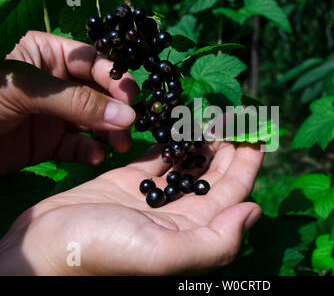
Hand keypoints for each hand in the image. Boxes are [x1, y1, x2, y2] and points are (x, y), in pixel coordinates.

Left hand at [0, 31, 139, 174]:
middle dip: (115, 111)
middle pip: (100, 94)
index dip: (116, 79)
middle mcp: (56, 83)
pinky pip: (78, 145)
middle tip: (128, 130)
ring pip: (94, 121)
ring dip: (109, 134)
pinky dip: (90, 151)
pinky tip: (94, 157)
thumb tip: (128, 115)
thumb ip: (78, 102)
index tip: (133, 100)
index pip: (93, 62)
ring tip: (117, 147)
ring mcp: (54, 114)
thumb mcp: (27, 92)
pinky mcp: (49, 142)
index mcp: (47, 55)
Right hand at [0, 142, 263, 274]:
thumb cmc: (100, 251)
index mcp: (192, 232)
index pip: (232, 193)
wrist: (41, 249)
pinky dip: (171, 143)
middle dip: (228, 149)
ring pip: (188, 166)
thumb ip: (216, 241)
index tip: (256, 134)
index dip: (247, 164)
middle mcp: (177, 216)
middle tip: (236, 119)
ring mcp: (152, 198)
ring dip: (203, 144)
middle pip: (214, 177)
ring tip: (213, 118)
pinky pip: (157, 160)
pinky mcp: (126, 184)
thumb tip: (254, 211)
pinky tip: (182, 127)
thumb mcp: (164, 252)